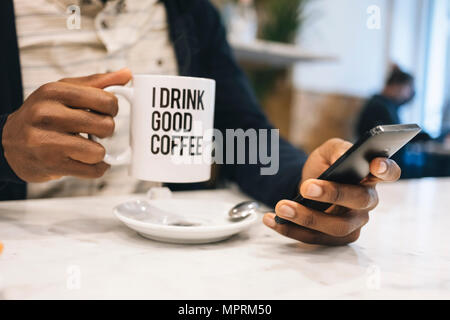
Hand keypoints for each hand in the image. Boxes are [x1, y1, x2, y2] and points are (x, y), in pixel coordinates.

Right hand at [1, 69, 131, 181]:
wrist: (10, 142)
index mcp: (54, 91)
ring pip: (99, 151)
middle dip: (106, 131)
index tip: (105, 112)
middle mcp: (47, 114)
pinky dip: (96, 168)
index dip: (112, 108)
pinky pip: (92, 170)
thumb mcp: (65, 91)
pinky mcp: (51, 164)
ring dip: (99, 152)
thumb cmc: (44, 114)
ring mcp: (47, 141)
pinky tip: (85, 160)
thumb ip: (97, 83)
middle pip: (106, 126)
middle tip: (94, 130)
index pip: (105, 100)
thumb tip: (127, 74)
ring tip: (86, 146)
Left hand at [263, 138, 400, 245]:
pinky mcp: (335, 238)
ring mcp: (353, 222)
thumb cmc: (326, 166)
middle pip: (359, 201)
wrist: (309, 185)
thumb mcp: (329, 151)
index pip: (389, 173)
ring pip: (336, 227)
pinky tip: (271, 219)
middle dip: (333, 194)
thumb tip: (343, 157)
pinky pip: (314, 238)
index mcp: (370, 176)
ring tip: (281, 206)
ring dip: (306, 218)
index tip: (374, 164)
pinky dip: (290, 230)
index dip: (386, 169)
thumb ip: (338, 149)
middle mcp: (366, 201)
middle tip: (306, 187)